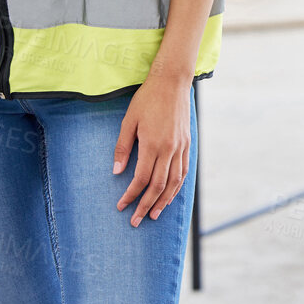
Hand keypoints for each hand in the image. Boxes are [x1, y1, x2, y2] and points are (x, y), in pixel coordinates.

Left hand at [113, 74, 192, 226]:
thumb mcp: (129, 121)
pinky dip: (176, 187)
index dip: (131, 195)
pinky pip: (183, 171)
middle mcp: (169, 149)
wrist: (172, 82)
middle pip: (158, 186)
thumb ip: (123, 147)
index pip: (141, 179)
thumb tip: (117, 172)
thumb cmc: (147, 100)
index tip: (121, 206)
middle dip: (145, 205)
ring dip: (163, 201)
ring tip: (154, 214)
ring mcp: (180, 147)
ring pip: (174, 182)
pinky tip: (169, 195)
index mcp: (153, 144)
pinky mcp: (187, 144)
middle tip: (136, 221)